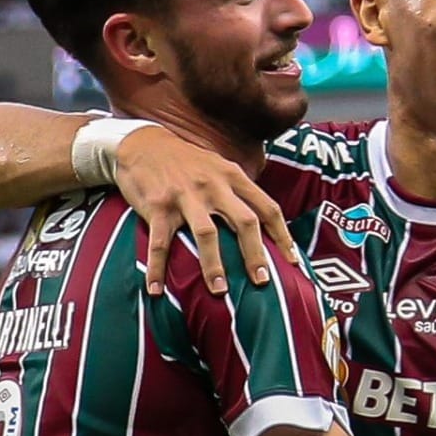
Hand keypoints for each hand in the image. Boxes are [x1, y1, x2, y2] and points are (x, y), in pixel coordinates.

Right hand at [116, 127, 299, 295]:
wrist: (142, 143)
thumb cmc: (187, 162)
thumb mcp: (219, 167)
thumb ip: (240, 192)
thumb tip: (264, 225)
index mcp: (233, 176)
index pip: (267, 207)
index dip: (283, 236)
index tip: (292, 262)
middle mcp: (213, 185)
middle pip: (244, 222)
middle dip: (255, 254)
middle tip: (262, 282)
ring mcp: (185, 196)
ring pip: (206, 234)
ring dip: (214, 266)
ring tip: (220, 292)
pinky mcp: (158, 206)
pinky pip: (159, 243)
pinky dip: (157, 268)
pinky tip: (156, 290)